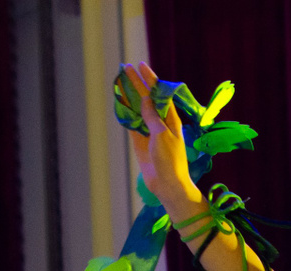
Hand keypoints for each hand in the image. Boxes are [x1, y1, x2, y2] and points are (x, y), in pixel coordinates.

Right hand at [123, 62, 201, 210]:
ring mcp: (149, 131)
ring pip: (137, 109)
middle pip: (146, 98)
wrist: (167, 184)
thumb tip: (145, 101)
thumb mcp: (162, 135)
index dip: (150, 79)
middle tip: (126, 68)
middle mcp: (160, 122)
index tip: (141, 66)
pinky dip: (126, 113)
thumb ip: (153, 117)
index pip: (158, 93)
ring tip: (120, 81)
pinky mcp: (140, 142)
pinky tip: (120, 102)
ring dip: (130, 96)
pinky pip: (132, 124)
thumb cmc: (170, 160)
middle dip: (137, 83)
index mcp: (170, 118)